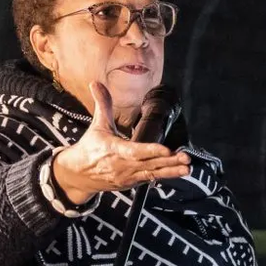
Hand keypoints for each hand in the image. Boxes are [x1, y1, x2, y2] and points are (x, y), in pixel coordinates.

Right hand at [50, 81, 190, 204]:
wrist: (78, 175)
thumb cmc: (90, 148)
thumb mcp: (97, 125)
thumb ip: (102, 104)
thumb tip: (95, 83)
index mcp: (114, 150)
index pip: (135, 151)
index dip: (151, 151)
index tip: (167, 149)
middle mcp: (122, 166)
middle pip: (149, 164)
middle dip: (169, 161)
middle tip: (186, 157)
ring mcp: (128, 176)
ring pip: (152, 173)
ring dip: (171, 171)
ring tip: (187, 167)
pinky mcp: (131, 183)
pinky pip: (150, 179)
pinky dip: (165, 175)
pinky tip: (179, 171)